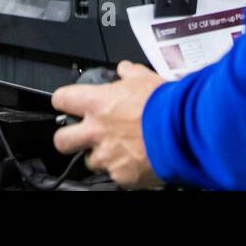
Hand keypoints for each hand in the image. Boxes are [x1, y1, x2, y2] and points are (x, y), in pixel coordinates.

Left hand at [52, 61, 166, 188]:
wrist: (184, 131)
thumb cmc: (165, 104)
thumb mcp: (146, 78)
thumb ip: (130, 73)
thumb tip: (124, 69)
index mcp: (98, 103)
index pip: (62, 99)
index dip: (64, 101)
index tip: (69, 103)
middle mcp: (96, 130)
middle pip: (61, 140)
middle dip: (68, 138)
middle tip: (81, 135)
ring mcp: (107, 156)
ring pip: (90, 161)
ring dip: (100, 155)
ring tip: (120, 149)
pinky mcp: (121, 176)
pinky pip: (115, 175)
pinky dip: (124, 169)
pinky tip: (138, 160)